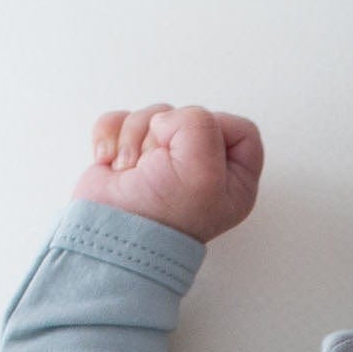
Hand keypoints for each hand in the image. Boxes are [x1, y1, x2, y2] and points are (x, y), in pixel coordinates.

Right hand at [73, 102, 262, 244]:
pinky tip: (111, 165)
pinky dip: (110, 137)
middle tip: (157, 165)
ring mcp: (164, 159)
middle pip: (191, 116)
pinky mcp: (130, 153)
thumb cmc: (160, 217)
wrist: (110, 236)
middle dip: (166, 134)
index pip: (242, 132)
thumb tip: (167, 121)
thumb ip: (200, 123)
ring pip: (155, 115)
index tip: (195, 152)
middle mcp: (201, 168)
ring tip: (131, 171)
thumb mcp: (202, 170)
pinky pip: (121, 119)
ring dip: (134, 138)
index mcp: (233, 181)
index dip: (216, 131)